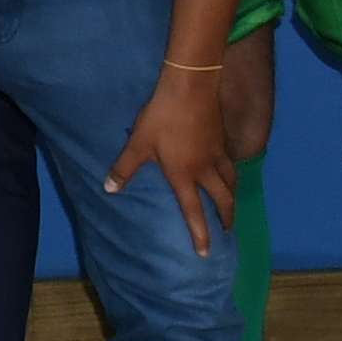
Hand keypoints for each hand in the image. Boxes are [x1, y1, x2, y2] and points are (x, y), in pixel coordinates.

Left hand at [106, 67, 239, 252]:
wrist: (190, 88)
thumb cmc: (162, 118)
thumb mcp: (138, 144)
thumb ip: (125, 168)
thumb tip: (109, 190)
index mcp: (184, 175)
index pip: (194, 212)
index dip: (201, 234)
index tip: (206, 253)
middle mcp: (205, 169)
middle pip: (223, 199)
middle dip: (226, 217)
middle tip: (228, 230)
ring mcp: (217, 154)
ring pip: (231, 181)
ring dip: (233, 196)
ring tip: (232, 203)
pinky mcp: (221, 139)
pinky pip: (230, 163)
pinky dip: (232, 173)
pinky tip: (227, 170)